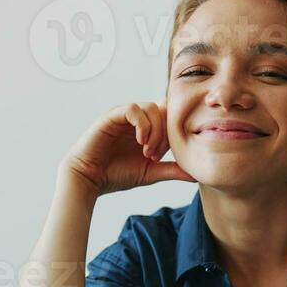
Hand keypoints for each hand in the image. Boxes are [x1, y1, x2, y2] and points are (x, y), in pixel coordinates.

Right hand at [59, 101, 197, 196]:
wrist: (89, 179)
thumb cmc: (116, 175)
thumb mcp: (151, 172)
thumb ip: (173, 170)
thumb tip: (197, 174)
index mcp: (147, 128)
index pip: (170, 117)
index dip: (174, 133)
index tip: (165, 155)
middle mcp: (137, 119)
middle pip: (164, 109)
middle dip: (165, 132)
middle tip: (156, 155)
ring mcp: (124, 115)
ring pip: (151, 107)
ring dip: (154, 131)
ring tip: (147, 152)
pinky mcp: (112, 116)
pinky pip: (133, 108)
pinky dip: (141, 124)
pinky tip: (140, 142)